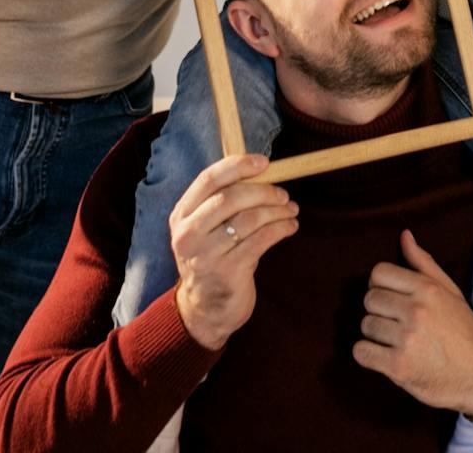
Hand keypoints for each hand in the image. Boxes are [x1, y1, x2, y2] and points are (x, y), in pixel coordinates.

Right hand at [170, 154, 299, 349]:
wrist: (205, 310)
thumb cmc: (213, 258)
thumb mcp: (205, 229)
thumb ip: (223, 201)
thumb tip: (262, 170)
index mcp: (181, 216)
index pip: (208, 180)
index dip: (238, 166)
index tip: (264, 162)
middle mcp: (188, 234)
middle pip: (230, 198)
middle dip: (264, 191)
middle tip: (283, 194)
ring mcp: (206, 255)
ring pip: (250, 219)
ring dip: (277, 211)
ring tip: (291, 210)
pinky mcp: (228, 272)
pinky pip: (262, 240)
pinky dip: (281, 228)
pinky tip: (290, 226)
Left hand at [351, 229, 472, 415]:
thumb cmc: (464, 331)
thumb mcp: (450, 292)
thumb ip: (424, 263)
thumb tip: (404, 235)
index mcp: (427, 289)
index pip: (378, 272)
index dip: (380, 285)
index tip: (391, 298)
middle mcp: (416, 311)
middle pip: (369, 298)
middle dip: (378, 310)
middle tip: (395, 322)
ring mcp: (406, 339)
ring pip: (365, 325)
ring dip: (375, 334)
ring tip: (394, 340)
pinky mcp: (398, 366)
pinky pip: (361, 352)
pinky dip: (368, 354)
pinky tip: (384, 356)